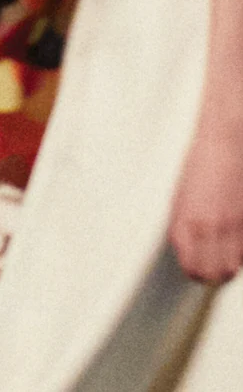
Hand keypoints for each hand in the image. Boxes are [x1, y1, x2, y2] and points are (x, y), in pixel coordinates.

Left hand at [169, 125, 242, 283]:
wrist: (225, 144)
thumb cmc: (200, 166)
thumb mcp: (181, 197)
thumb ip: (184, 226)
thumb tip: (188, 250)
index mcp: (184, 222)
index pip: (191, 267)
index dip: (195, 272)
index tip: (196, 267)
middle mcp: (207, 228)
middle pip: (215, 274)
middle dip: (214, 274)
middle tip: (212, 263)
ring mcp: (231, 226)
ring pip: (233, 267)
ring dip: (229, 264)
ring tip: (223, 251)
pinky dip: (241, 252)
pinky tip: (235, 238)